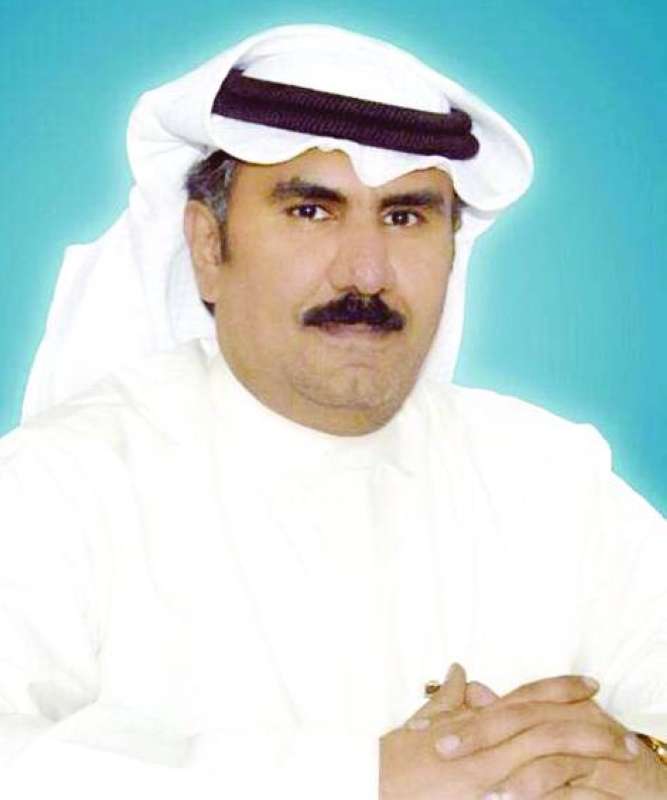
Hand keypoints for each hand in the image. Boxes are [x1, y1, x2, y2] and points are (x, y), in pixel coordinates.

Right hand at [380, 666, 629, 798]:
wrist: (373, 781)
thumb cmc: (396, 755)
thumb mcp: (426, 720)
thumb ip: (449, 699)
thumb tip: (461, 672)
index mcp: (476, 719)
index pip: (527, 697)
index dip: (561, 688)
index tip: (591, 685)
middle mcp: (488, 739)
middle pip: (549, 724)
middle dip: (589, 726)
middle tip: (624, 735)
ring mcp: (489, 769)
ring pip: (548, 753)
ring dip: (587, 755)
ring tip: (618, 761)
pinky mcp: (486, 794)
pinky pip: (534, 789)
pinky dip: (561, 788)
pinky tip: (586, 792)